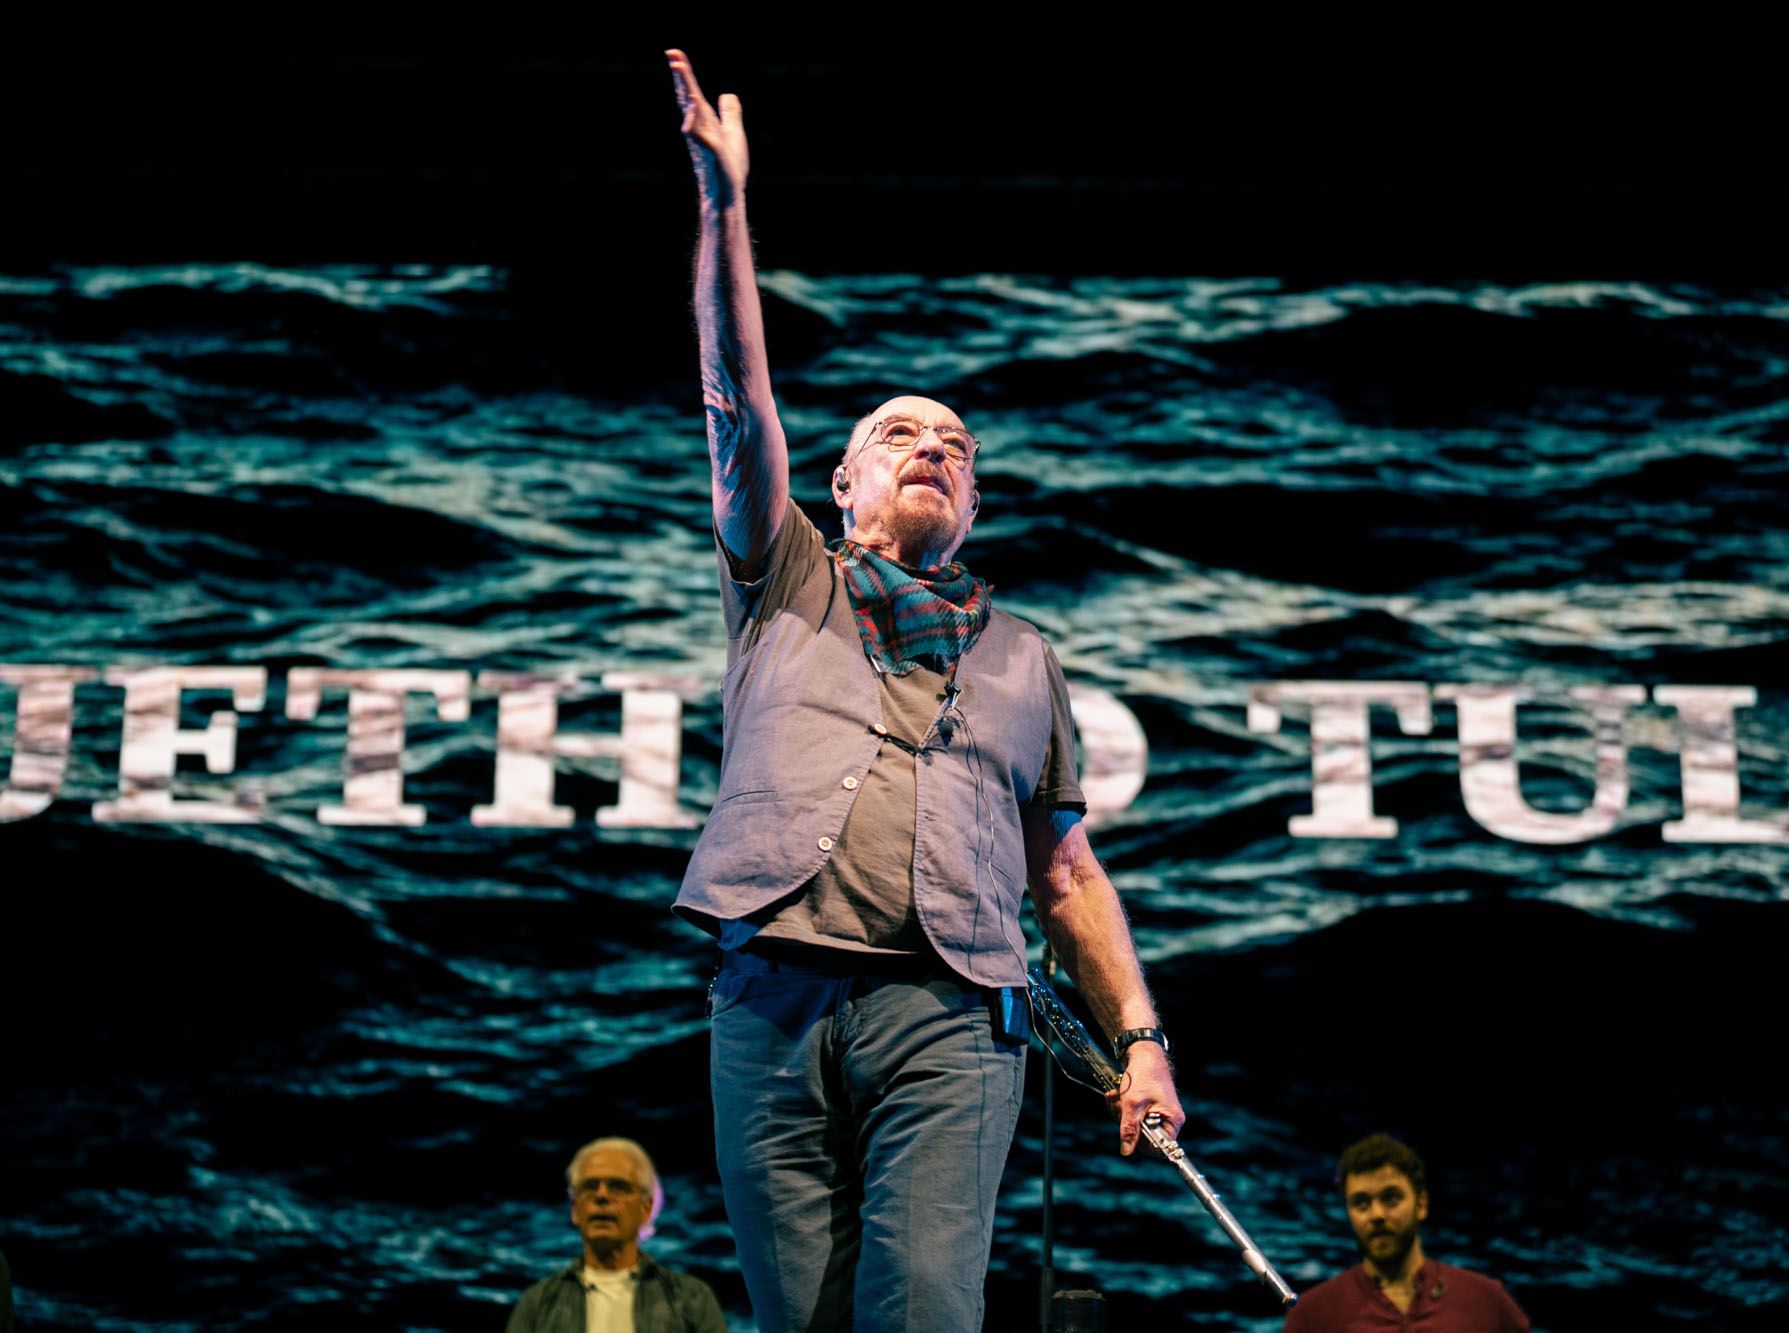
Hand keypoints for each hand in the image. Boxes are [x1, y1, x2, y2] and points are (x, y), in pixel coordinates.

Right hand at [666, 48, 748, 209]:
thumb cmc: (728, 167)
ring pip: (689, 107)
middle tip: (672, 53)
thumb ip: (730, 114)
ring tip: (679, 67)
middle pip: (687, 95)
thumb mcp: (733, 133)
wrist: (729, 191)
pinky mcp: (706, 150)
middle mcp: (698, 126)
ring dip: (684, 87)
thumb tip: (728, 95)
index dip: (684, 74)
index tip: (675, 54)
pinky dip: (693, 117)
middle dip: (681, 75)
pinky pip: (695, 131)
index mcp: (704, 121)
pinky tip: (694, 103)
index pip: (692, 92)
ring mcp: (700, 137)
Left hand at [1104, 1042, 1184, 1156]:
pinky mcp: (1148, 1107)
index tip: (1127, 1131)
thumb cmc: (1144, 1075)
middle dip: (1126, 1121)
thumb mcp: (1133, 1104)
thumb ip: (1129, 1129)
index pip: (1160, 1147)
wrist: (1143, 1052)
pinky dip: (1122, 1106)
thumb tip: (1126, 1151)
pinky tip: (1117, 1094)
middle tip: (1118, 1105)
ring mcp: (1158, 1113)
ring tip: (1116, 1096)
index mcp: (1172, 1120)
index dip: (1141, 1143)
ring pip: (1135, 1125)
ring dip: (1120, 1112)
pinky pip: (1133, 1115)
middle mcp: (1168, 1119)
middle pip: (1144, 1137)